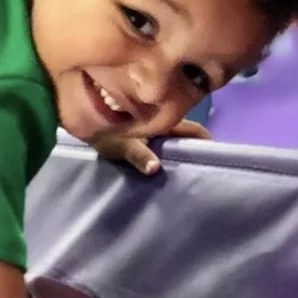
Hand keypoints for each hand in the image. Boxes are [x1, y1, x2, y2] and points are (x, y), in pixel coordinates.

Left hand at [88, 119, 210, 175]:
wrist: (82, 126)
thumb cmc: (104, 134)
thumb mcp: (121, 145)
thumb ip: (138, 155)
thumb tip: (155, 168)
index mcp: (161, 122)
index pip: (191, 130)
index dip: (204, 141)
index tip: (215, 155)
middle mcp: (162, 127)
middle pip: (187, 138)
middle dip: (196, 151)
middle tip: (206, 171)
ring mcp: (155, 135)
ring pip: (176, 144)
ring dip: (183, 156)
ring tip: (192, 175)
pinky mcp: (145, 144)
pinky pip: (164, 151)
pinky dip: (170, 160)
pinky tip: (171, 174)